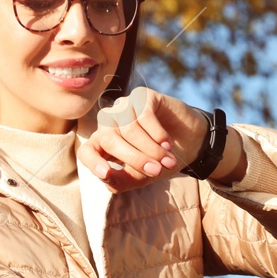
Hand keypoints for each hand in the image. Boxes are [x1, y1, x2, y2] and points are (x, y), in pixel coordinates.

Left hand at [80, 87, 217, 192]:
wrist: (190, 143)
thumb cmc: (160, 161)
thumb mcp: (141, 177)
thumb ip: (121, 181)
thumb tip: (105, 177)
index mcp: (103, 145)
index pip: (86, 152)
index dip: (93, 162)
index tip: (106, 173)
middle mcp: (109, 123)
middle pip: (108, 139)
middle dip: (134, 158)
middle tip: (156, 171)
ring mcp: (123, 107)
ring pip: (128, 128)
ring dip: (151, 149)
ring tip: (168, 161)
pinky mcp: (141, 96)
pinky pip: (143, 114)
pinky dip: (157, 133)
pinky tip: (167, 143)